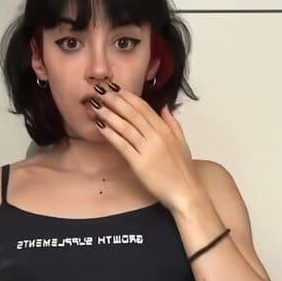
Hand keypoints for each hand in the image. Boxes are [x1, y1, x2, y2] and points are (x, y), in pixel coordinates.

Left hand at [91, 83, 202, 212]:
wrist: (186, 192)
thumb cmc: (183, 171)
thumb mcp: (182, 142)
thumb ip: (172, 123)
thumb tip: (164, 107)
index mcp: (165, 129)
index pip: (143, 107)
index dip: (128, 96)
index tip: (115, 88)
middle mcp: (156, 136)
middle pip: (132, 113)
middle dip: (114, 100)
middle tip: (100, 90)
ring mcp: (147, 149)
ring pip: (125, 127)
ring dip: (109, 114)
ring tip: (95, 106)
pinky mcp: (139, 164)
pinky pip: (122, 145)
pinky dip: (111, 134)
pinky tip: (100, 127)